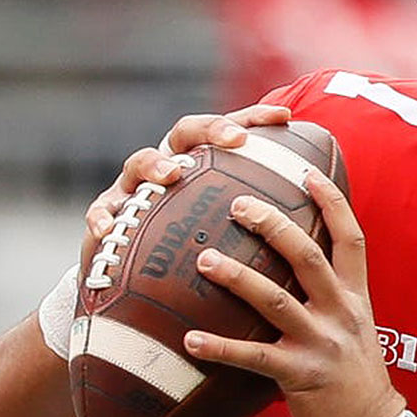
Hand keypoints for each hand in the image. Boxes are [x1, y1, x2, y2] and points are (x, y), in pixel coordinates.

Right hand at [80, 103, 290, 282]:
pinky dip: (103, 217)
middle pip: (184, 134)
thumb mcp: (226, 243)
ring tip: (172, 174)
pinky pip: (100, 213)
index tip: (285, 118)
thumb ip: (258, 227)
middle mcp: (166, 171)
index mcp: (199, 170)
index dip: (254, 118)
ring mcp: (132, 192)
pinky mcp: (105, 219)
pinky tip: (109, 227)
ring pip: (139, 162)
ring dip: (156, 164)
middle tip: (234, 141)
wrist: (137, 297)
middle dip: (209, 130)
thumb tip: (316, 224)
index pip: (227, 133)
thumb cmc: (190, 263)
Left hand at [181, 170, 404, 416]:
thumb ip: (329, 298)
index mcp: (355, 296)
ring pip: (275, 300)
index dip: (330, 201)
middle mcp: (341, 313)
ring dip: (236, 277)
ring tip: (203, 259)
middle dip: (272, 225)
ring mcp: (321, 344)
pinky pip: (253, 358)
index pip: (350, 237)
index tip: (305, 170)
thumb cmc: (356, 381)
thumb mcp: (354, 329)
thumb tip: (292, 270)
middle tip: (236, 203)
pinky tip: (189, 340)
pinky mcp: (300, 377)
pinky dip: (219, 347)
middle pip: (307, 255)